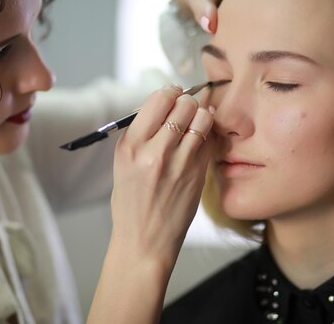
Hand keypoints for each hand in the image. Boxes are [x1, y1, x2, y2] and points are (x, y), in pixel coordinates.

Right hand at [111, 85, 213, 267]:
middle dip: (187, 102)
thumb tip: (165, 103)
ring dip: (201, 115)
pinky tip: (201, 139)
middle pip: (183, 105)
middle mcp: (154, 152)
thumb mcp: (123, 164)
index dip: (169, 92)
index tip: (173, 95)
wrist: (145, 241)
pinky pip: (210, 139)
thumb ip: (141, 133)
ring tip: (196, 123)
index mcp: (130, 146)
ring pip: (202, 118)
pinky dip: (208, 134)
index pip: (158, 99)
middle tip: (186, 109)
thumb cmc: (132, 202)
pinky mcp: (197, 174)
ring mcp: (179, 163)